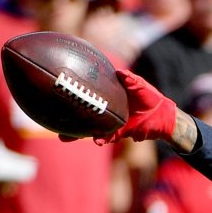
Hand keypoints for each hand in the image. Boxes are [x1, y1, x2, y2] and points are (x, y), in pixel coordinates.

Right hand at [60, 68, 177, 143]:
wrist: (162, 115)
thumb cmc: (149, 96)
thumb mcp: (139, 85)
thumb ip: (129, 80)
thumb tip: (119, 72)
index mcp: (107, 97)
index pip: (87, 94)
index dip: (73, 93)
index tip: (59, 89)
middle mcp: (104, 111)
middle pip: (81, 114)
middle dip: (66, 118)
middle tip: (49, 119)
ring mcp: (109, 123)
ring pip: (89, 129)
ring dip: (78, 134)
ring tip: (63, 137)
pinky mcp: (118, 133)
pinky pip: (107, 137)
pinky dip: (101, 138)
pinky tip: (95, 140)